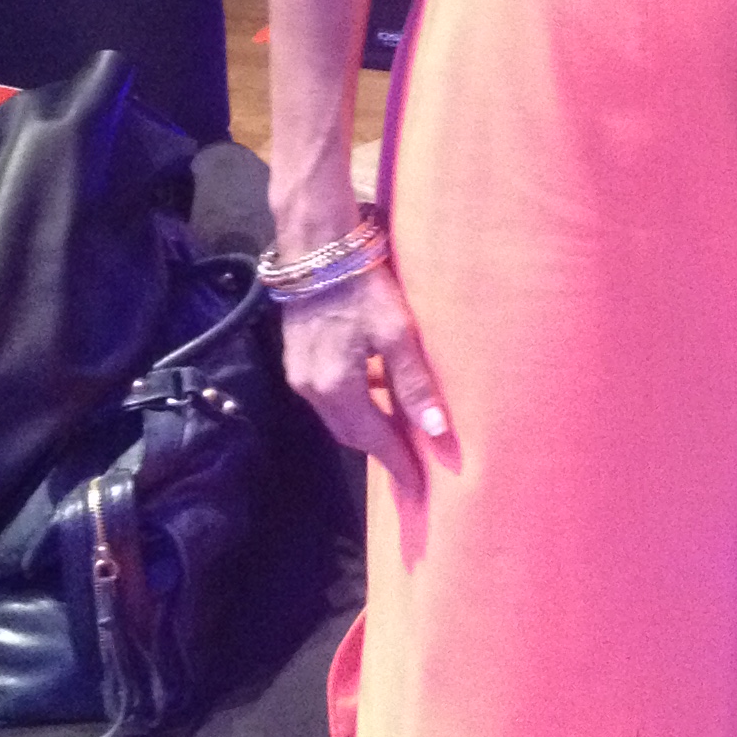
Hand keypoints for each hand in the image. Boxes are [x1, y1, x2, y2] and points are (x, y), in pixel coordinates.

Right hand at [280, 256, 450, 498]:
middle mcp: (313, 390)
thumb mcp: (397, 332)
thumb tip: (438, 432)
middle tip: (413, 466)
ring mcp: (301, 376)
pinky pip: (330, 398)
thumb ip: (415, 384)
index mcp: (338, 388)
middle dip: (382, 452)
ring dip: (367, 430)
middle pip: (352, 434)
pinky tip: (375, 398)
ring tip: (399, 437)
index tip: (420, 487)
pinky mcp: (298, 360)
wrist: (317, 249)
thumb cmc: (363, 286)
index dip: (399, 463)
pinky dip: (354, 407)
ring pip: (339, 417)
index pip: (374, 440)